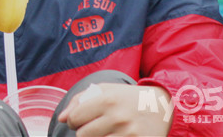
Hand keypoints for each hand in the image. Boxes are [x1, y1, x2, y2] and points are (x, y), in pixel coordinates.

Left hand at [57, 83, 171, 135]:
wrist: (162, 106)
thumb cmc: (127, 97)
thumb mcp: (105, 90)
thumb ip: (79, 100)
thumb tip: (60, 118)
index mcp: (108, 100)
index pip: (75, 118)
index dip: (72, 121)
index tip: (77, 121)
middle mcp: (118, 117)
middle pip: (83, 135)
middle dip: (82, 133)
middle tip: (89, 129)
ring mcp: (130, 134)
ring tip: (102, 132)